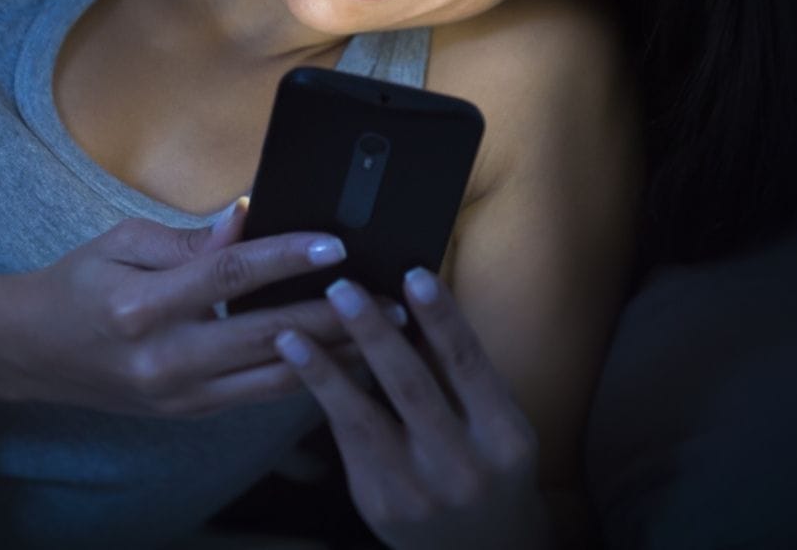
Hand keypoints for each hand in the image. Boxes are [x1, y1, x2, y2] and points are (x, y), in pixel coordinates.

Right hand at [0, 204, 368, 416]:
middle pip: (269, 337)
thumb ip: (189, 238)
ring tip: (386, 333)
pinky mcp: (193, 412)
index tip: (335, 245)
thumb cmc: (80, 284)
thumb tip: (249, 218)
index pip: (230, 278)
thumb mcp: (123, 240)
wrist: (35, 351)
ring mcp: (181, 396)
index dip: (286, 258)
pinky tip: (344, 358)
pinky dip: (307, 376)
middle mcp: (166, 360)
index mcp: (144, 307)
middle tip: (391, 301)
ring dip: (336, 355)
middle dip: (336, 318)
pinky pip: (262, 395)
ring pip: (276, 379)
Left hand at [273, 269, 552, 549]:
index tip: (413, 274)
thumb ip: (460, 370)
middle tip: (341, 288)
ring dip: (325, 370)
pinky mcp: (380, 504)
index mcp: (504, 435)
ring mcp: (419, 491)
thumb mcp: (496, 419)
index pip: (468, 364)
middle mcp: (464, 466)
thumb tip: (412, 298)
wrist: (483, 549)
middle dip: (373, 334)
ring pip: (365, 418)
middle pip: (412, 387)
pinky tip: (298, 366)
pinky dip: (323, 398)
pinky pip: (348, 441)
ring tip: (292, 331)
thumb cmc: (487, 461)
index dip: (441, 318)